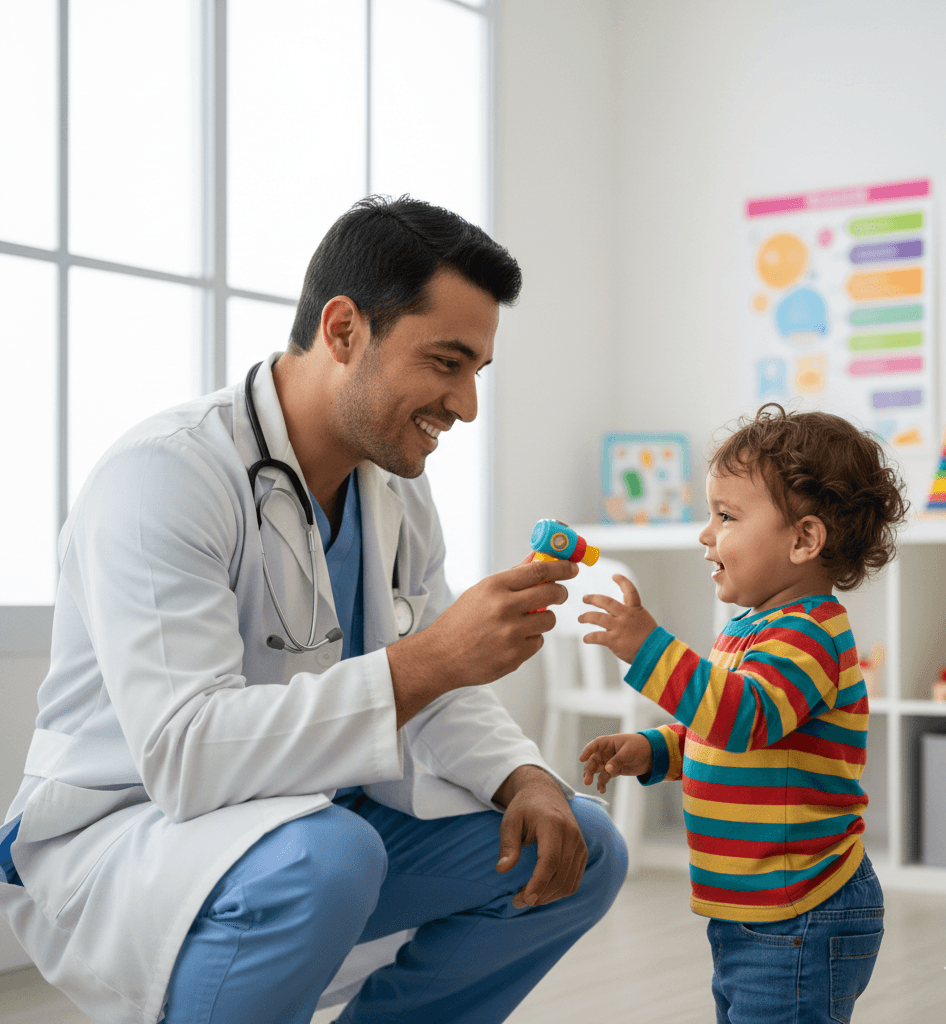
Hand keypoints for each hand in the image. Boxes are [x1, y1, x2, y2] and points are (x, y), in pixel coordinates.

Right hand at [387, 556, 577, 726]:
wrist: (441, 656)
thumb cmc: (461, 621)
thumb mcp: (482, 591)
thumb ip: (512, 575)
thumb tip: (537, 557)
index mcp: (494, 587)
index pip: (538, 571)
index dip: (561, 567)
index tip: (571, 568)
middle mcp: (504, 608)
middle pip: (552, 593)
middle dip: (561, 592)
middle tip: (559, 593)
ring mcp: (510, 633)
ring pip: (549, 620)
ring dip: (543, 619)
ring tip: (524, 622)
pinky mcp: (515, 656)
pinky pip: (538, 642)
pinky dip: (530, 640)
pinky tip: (511, 641)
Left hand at [492, 765, 587, 908]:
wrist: (544, 793)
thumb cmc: (524, 807)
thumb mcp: (510, 820)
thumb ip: (507, 844)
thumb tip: (502, 869)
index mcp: (553, 824)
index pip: (550, 860)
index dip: (539, 883)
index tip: (525, 899)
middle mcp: (571, 835)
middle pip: (561, 876)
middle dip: (540, 895)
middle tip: (517, 902)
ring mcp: (580, 844)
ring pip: (569, 882)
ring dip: (549, 897)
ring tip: (527, 897)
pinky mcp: (582, 852)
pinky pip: (574, 880)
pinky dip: (558, 892)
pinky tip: (541, 891)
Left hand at [578, 573, 657, 664]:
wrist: (656, 653)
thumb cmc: (650, 639)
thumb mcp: (643, 619)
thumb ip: (632, 610)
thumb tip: (622, 601)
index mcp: (635, 610)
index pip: (630, 591)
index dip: (623, 582)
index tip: (615, 576)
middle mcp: (626, 616)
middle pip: (606, 602)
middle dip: (593, 599)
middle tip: (585, 598)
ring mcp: (619, 627)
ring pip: (597, 617)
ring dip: (586, 617)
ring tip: (581, 618)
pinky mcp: (614, 640)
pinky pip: (597, 636)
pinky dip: (589, 637)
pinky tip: (586, 638)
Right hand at [579, 733, 653, 793]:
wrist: (651, 756)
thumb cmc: (639, 747)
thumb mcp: (628, 752)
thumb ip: (617, 760)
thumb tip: (607, 770)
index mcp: (609, 743)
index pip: (595, 745)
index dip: (587, 751)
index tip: (581, 759)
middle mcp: (606, 752)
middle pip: (593, 760)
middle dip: (589, 770)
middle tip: (587, 780)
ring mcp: (609, 762)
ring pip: (597, 770)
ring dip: (593, 777)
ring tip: (593, 785)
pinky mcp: (614, 771)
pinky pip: (604, 777)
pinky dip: (602, 783)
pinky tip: (601, 790)